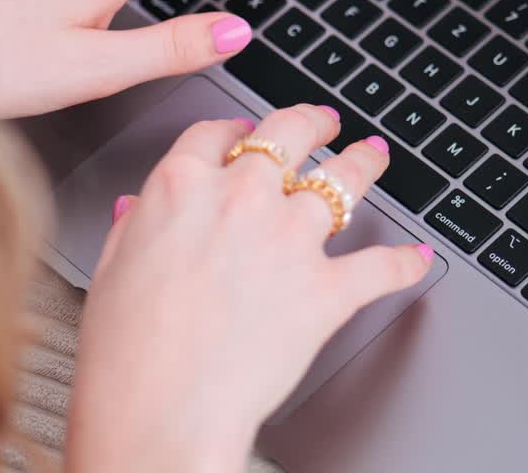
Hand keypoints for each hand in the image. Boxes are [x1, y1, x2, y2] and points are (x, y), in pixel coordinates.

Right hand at [65, 105, 433, 471]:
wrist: (162, 406)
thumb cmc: (128, 352)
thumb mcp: (112, 269)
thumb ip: (134, 226)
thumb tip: (139, 208)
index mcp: (182, 189)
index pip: (216, 134)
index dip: (235, 128)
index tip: (245, 131)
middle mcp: (242, 199)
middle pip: (288, 133)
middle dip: (311, 121)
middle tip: (324, 121)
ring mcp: (290, 239)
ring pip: (343, 180)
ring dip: (365, 163)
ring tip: (375, 155)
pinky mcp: (328, 288)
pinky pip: (381, 265)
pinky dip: (404, 262)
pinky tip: (415, 256)